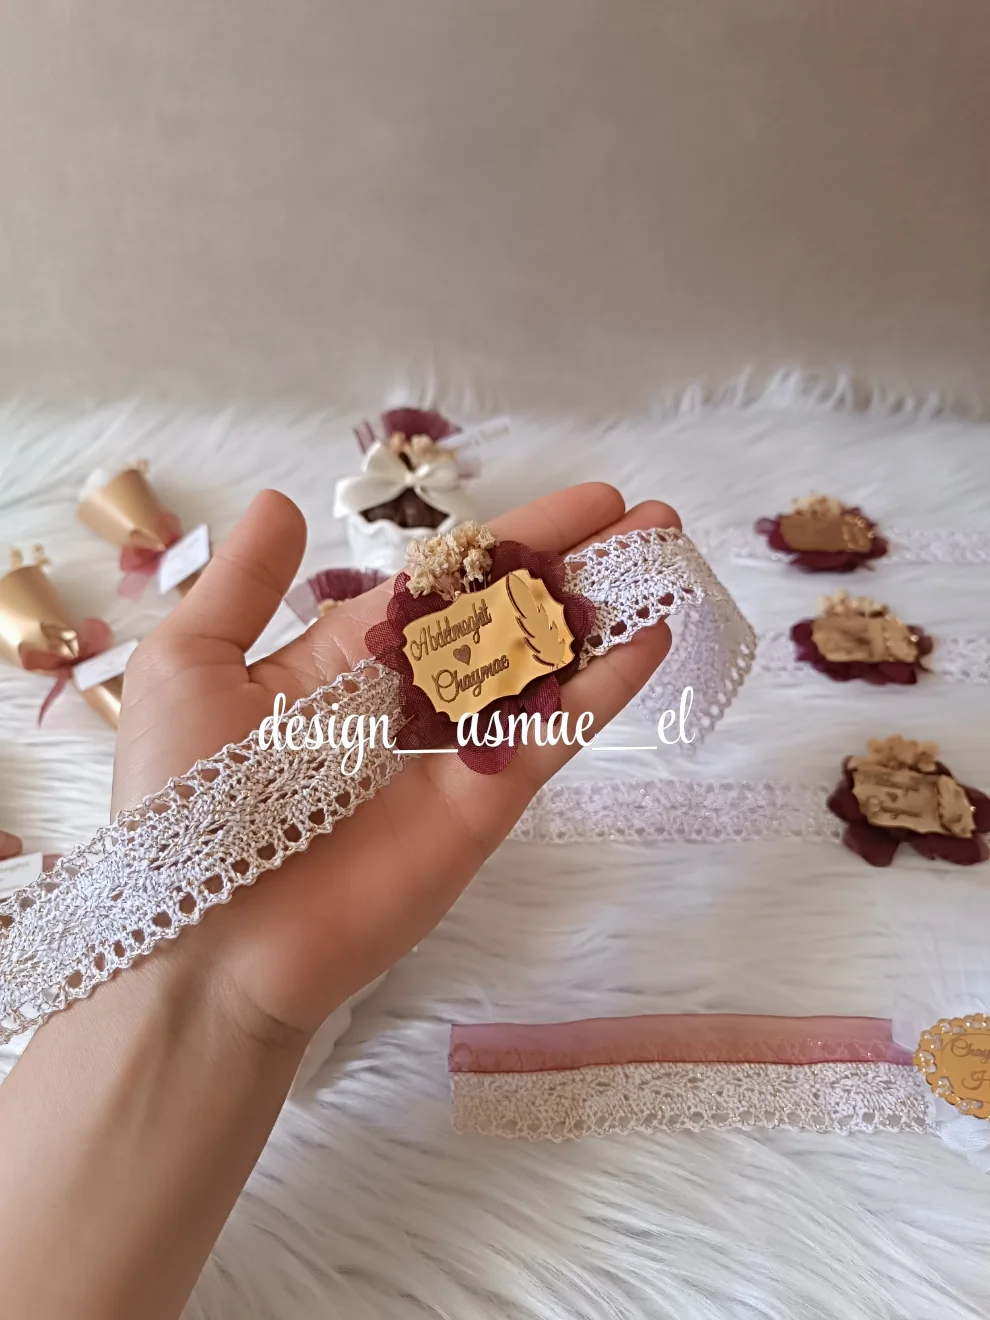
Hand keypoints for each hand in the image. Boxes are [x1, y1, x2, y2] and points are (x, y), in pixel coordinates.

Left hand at [115, 483, 677, 1045]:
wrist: (209, 945)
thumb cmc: (180, 800)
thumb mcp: (189, 666)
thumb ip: (244, 585)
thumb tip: (281, 501)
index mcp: (342, 661)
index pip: (442, 582)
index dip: (511, 539)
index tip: (584, 501)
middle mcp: (409, 700)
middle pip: (509, 616)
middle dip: (577, 566)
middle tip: (648, 519)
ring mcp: (454, 753)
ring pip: (542, 668)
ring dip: (606, 613)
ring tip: (666, 558)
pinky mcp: (485, 804)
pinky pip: (550, 735)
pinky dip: (603, 689)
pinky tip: (650, 638)